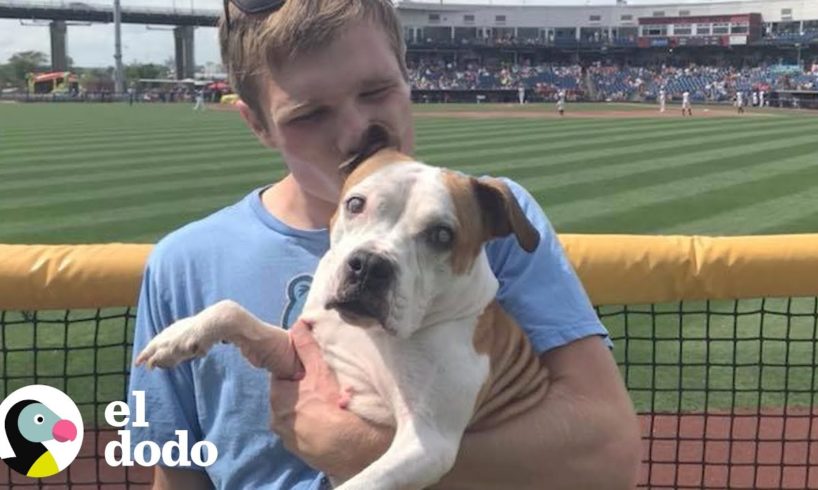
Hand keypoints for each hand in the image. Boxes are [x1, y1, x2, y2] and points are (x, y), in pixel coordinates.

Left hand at [269, 320, 391, 478]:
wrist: (356, 451)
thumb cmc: (335, 406)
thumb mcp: (321, 371)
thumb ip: (306, 346)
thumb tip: (298, 323)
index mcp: (277, 398)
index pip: (281, 375)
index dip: (297, 369)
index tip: (312, 369)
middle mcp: (277, 421)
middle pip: (289, 395)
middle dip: (303, 389)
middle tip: (324, 385)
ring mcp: (289, 439)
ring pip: (298, 414)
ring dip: (310, 408)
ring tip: (331, 403)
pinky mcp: (303, 452)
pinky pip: (307, 431)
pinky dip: (316, 425)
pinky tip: (332, 421)